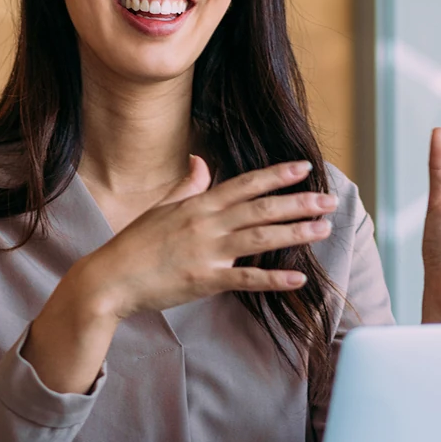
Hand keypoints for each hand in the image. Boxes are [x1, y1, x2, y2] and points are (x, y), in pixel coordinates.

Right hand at [25, 157, 335, 392]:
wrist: (110, 279)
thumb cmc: (135, 244)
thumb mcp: (161, 207)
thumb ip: (187, 185)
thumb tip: (200, 161)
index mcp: (198, 204)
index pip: (246, 184)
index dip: (277, 175)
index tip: (305, 168)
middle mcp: (206, 223)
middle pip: (261, 208)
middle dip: (299, 202)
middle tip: (330, 199)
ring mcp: (206, 252)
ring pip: (259, 238)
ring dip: (295, 233)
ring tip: (324, 228)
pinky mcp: (204, 280)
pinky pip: (245, 278)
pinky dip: (273, 278)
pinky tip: (298, 279)